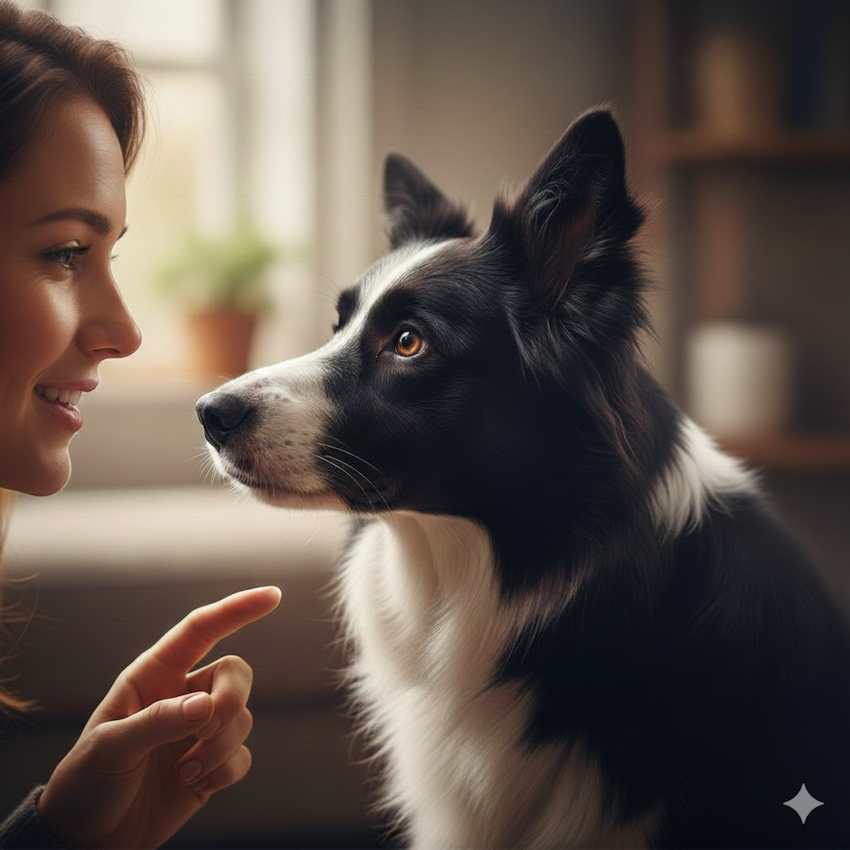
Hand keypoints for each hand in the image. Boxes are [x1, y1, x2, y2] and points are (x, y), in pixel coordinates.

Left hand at [37, 586, 281, 848]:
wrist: (87, 842)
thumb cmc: (86, 784)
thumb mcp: (108, 748)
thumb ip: (158, 721)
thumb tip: (207, 705)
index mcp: (153, 676)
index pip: (200, 630)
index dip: (237, 609)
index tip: (273, 595)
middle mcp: (181, 696)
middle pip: (235, 673)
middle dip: (232, 699)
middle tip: (207, 728)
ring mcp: (198, 732)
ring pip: (241, 717)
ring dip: (220, 746)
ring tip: (185, 771)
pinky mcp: (211, 766)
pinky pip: (242, 756)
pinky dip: (224, 770)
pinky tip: (194, 784)